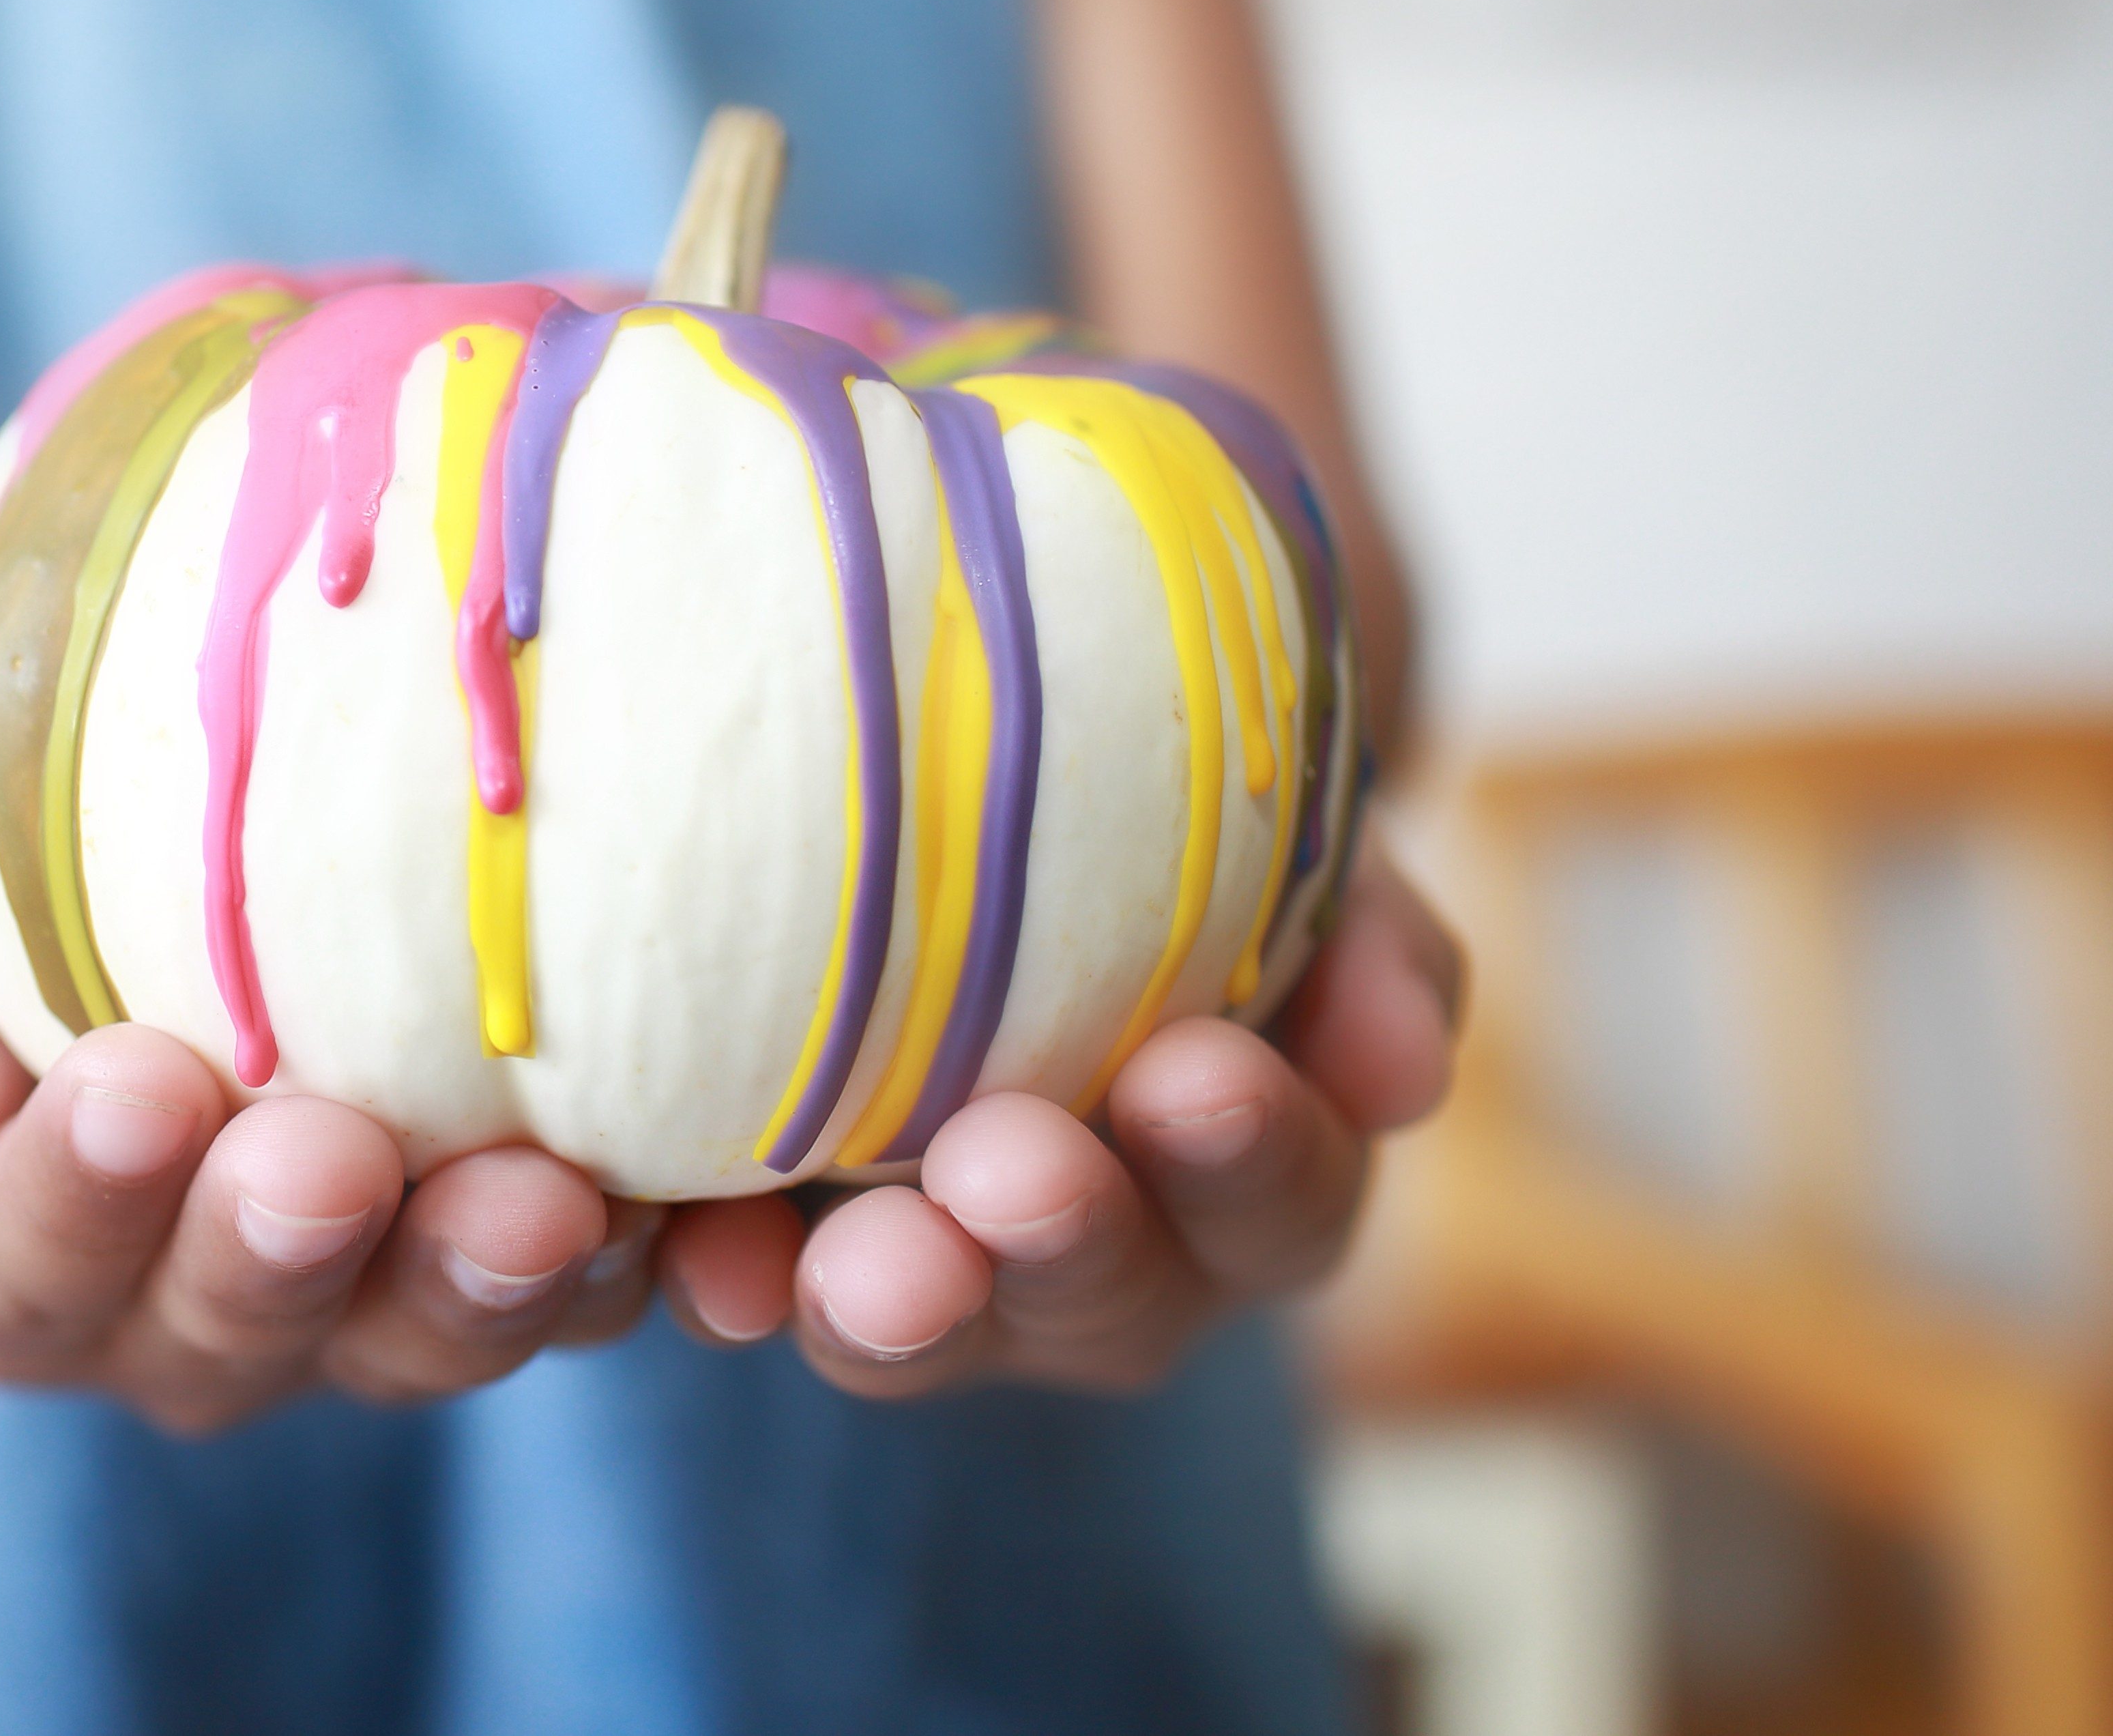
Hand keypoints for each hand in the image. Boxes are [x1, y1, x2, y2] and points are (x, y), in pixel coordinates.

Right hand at [0, 828, 798, 1433]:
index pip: (25, 1274)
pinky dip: (653, 1269)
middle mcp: (190, 1325)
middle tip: (325, 1157)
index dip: (71, 1198)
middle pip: (229, 1331)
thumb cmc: (21, 872)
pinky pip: (593, 1294)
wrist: (175, 835)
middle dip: (278, 1248)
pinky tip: (708, 1236)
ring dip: (476, 1278)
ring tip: (536, 1200)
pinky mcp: (530, 1270)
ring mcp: (367, 1312)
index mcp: (21, 1266)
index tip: (127, 1086)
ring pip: (418, 1335)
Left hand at [725, 831, 1462, 1395]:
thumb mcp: (1293, 838)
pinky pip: (755, 1289)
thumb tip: (1405, 1066)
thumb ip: (1365, 939)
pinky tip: (706, 1265)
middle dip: (1062, 1238)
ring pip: (923, 1325)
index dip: (1251, 1155)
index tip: (1197, 1076)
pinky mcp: (782, 1244)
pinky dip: (732, 1281)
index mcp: (1248, 1165)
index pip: (1280, 1196)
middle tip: (1011, 1171)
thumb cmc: (1177, 821)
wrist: (991, 788)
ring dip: (896, 1298)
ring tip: (863, 1259)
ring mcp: (940, 1268)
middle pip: (1103, 1297)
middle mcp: (1104, 1257)